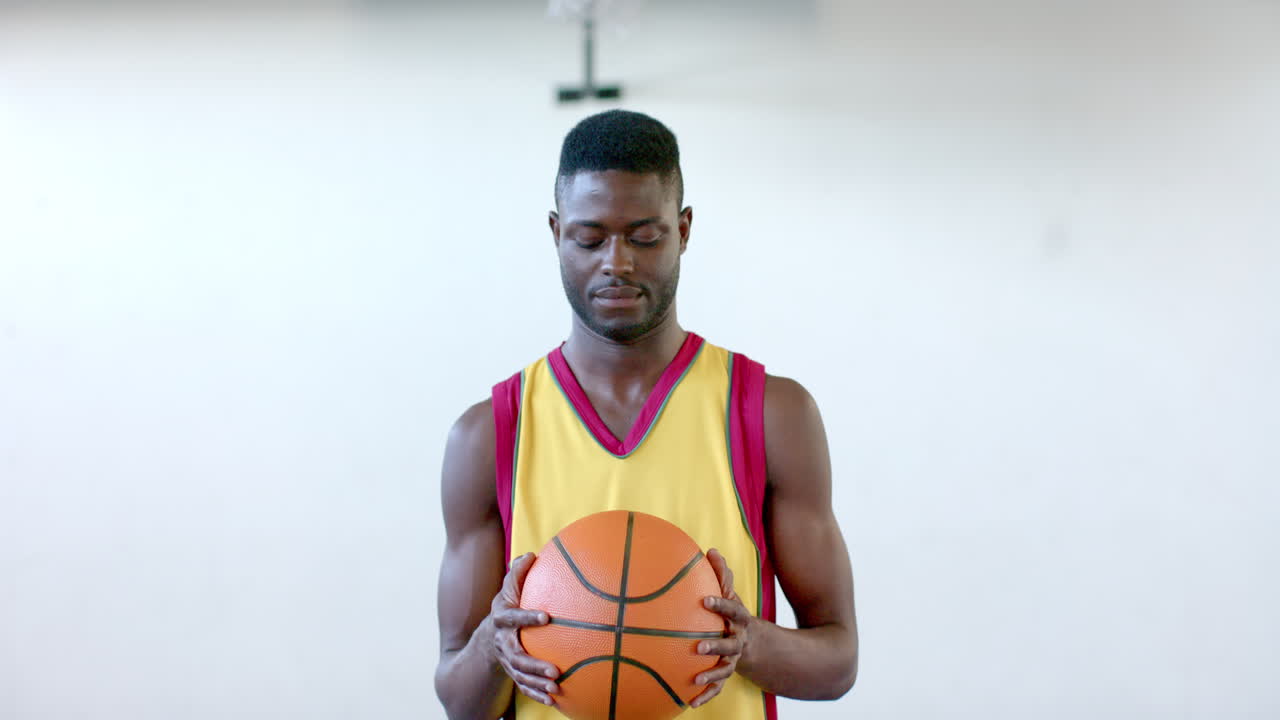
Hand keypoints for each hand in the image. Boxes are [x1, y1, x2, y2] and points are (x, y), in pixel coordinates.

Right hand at [489, 552, 559, 705]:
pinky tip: (552, 699)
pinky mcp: (512, 672)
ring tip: (556, 687)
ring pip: (520, 674)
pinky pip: (523, 686)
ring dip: (536, 683)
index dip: (527, 617)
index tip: (547, 617)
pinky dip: (536, 693)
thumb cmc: (506, 608)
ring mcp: (506, 660)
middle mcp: (502, 642)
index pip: (513, 618)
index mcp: (502, 619)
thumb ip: (517, 574)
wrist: (487, 636)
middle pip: (516, 655)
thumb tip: (531, 554)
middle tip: (554, 670)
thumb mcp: (508, 590)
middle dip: (534, 664)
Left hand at [690, 548, 752, 708]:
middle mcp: (739, 640)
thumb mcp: (730, 594)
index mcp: (738, 619)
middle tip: (698, 646)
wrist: (753, 641)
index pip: (732, 610)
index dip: (721, 605)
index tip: (705, 600)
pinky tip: (691, 703)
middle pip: (730, 644)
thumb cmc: (732, 613)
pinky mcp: (727, 674)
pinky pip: (718, 687)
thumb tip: (711, 550)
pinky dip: (707, 695)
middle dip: (716, 645)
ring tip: (696, 679)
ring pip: (725, 668)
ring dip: (712, 675)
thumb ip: (721, 574)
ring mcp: (734, 659)